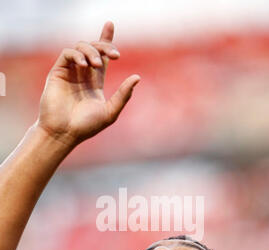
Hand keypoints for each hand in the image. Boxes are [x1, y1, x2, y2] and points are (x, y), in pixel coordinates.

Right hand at [37, 21, 139, 146]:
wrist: (64, 133)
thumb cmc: (86, 127)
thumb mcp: (110, 112)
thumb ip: (123, 95)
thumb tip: (137, 77)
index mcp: (95, 82)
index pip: (101, 56)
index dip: (105, 39)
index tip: (110, 25)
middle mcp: (82, 74)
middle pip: (93, 48)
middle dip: (104, 46)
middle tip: (115, 55)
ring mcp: (70, 72)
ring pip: (80, 47)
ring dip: (91, 52)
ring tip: (96, 65)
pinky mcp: (58, 73)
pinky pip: (67, 54)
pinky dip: (77, 55)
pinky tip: (84, 66)